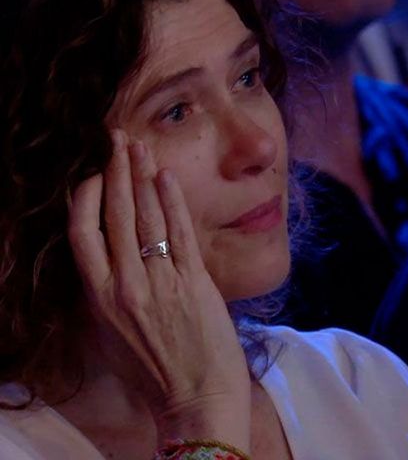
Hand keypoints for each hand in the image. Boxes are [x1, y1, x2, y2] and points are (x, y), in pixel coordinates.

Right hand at [67, 129, 250, 450]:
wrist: (196, 398)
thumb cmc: (155, 371)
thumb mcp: (112, 334)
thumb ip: (106, 294)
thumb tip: (105, 260)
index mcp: (98, 299)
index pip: (82, 234)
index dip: (86, 197)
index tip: (93, 172)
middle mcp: (125, 286)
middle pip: (116, 215)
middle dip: (116, 171)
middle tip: (116, 137)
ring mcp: (160, 282)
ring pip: (147, 217)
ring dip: (143, 177)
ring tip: (139, 147)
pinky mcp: (194, 283)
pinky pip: (179, 233)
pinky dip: (173, 202)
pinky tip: (167, 177)